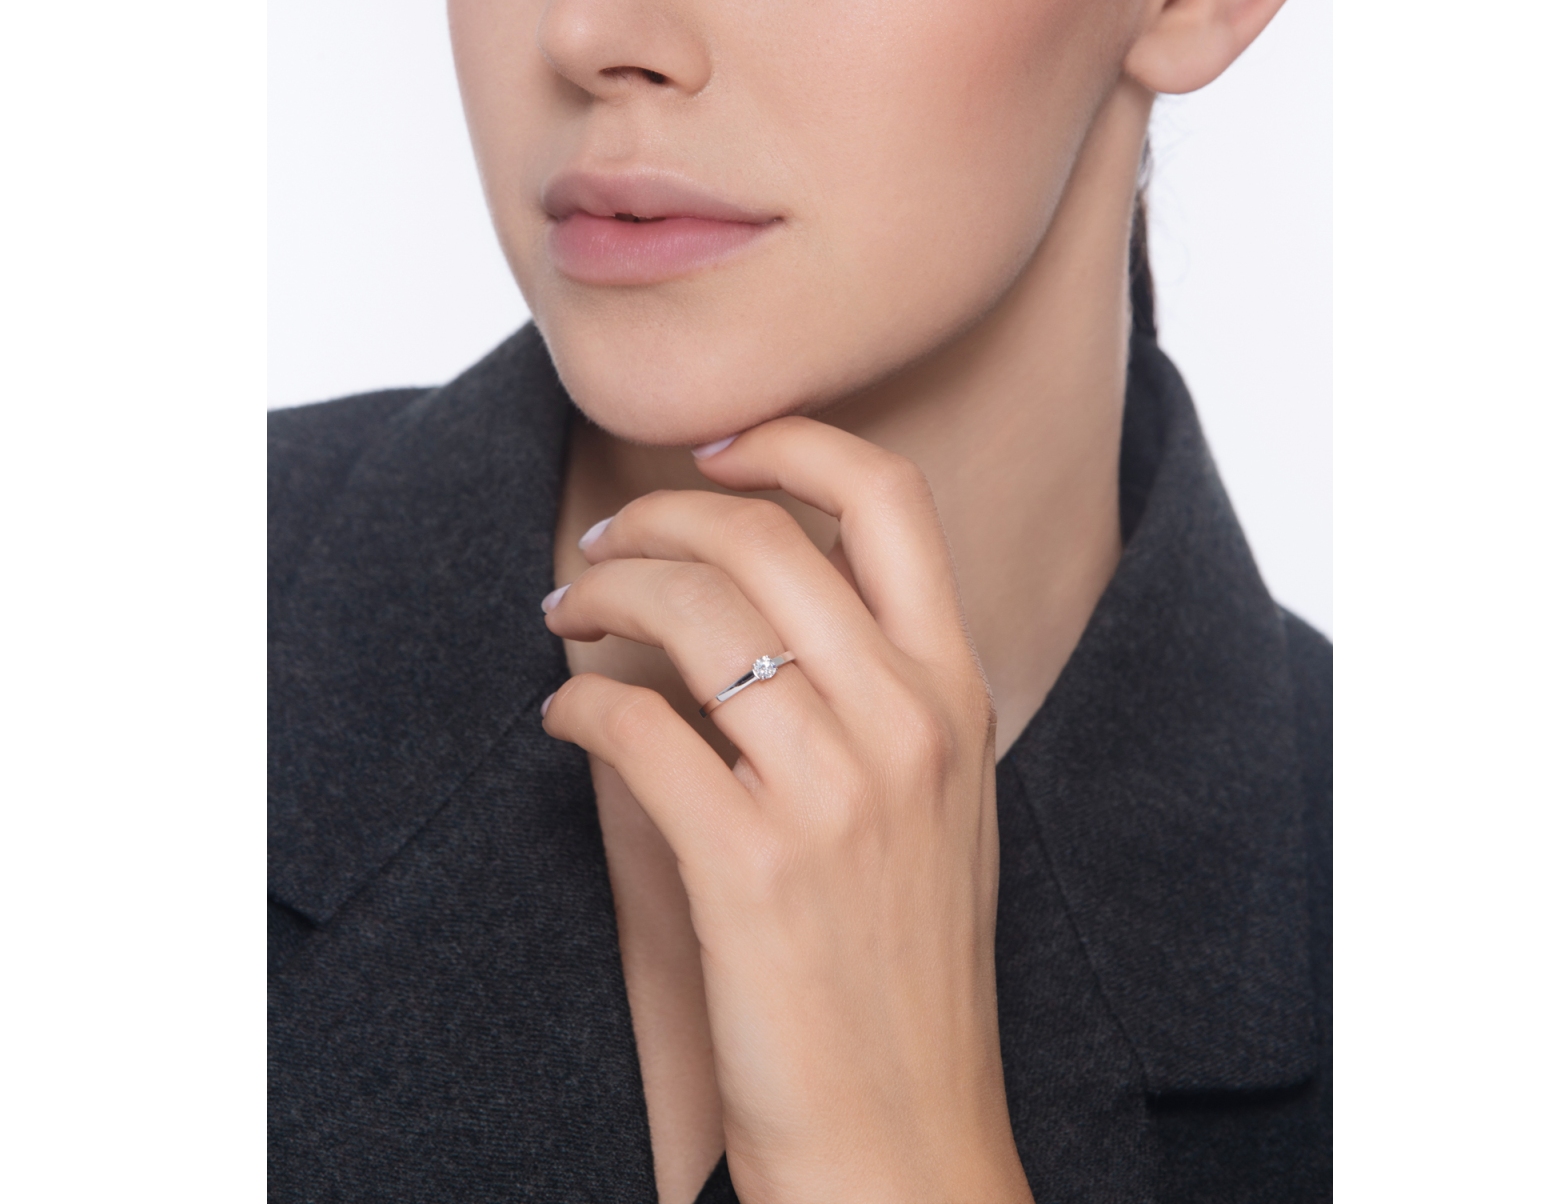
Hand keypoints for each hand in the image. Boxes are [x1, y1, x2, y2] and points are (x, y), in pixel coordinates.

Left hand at [541, 419, 1033, 1203]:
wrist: (904, 1138)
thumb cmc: (905, 965)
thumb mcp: (935, 801)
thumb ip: (875, 688)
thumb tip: (748, 595)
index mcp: (955, 692)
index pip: (890, 499)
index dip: (794, 443)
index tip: (717, 450)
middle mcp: (908, 722)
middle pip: (763, 538)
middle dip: (658, 519)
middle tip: (604, 546)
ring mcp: (838, 792)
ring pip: (691, 616)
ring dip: (603, 596)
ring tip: (566, 613)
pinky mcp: (754, 867)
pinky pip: (635, 730)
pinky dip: (578, 709)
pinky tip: (564, 723)